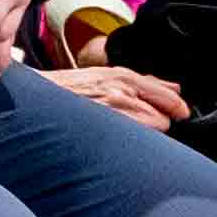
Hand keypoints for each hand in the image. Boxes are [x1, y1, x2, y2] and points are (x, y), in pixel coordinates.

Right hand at [34, 59, 194, 128]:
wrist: (37, 101)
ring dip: (144, 132)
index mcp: (123, 77)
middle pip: (163, 118)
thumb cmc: (68, 90)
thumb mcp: (107, 75)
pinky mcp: (104, 129)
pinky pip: (133, 140)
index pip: (168, 95)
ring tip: (124, 131)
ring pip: (151, 130)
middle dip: (158, 121)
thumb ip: (145, 82)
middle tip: (139, 120)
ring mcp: (112, 112)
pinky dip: (131, 141)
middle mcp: (121, 93)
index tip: (179, 113)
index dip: (176, 107)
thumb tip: (175, 87)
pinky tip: (118, 138)